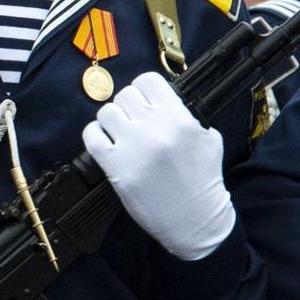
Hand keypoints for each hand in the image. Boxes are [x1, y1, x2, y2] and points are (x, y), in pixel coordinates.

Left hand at [82, 74, 235, 259]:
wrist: (195, 218)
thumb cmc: (202, 180)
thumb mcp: (208, 140)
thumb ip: (187, 116)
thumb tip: (164, 101)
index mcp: (179, 119)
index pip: (148, 81)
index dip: (144, 89)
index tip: (145, 100)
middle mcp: (155, 128)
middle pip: (125, 95)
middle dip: (128, 106)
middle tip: (133, 120)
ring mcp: (133, 147)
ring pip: (106, 112)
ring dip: (111, 120)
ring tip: (119, 133)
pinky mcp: (115, 167)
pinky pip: (91, 136)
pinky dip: (95, 135)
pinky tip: (106, 142)